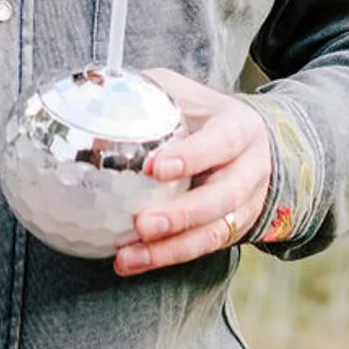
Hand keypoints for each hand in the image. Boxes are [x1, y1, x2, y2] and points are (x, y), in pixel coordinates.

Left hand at [113, 70, 271, 276]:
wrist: (254, 146)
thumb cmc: (205, 115)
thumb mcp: (186, 94)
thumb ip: (150, 91)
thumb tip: (94, 87)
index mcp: (240, 129)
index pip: (222, 142)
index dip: (193, 157)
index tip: (155, 168)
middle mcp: (249, 170)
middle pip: (222, 199)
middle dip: (182, 215)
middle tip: (142, 224)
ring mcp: (245, 206)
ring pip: (213, 234)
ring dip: (170, 249)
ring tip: (128, 257)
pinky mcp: (231, 231)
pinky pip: (200, 250)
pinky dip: (166, 257)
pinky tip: (131, 261)